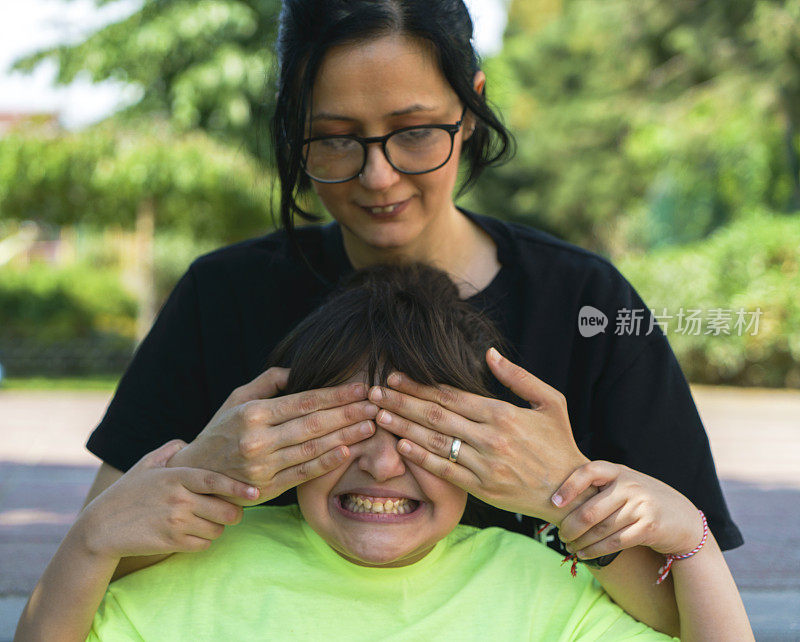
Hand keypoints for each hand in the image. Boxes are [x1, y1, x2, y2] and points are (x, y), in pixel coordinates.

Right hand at [78, 440, 256, 559]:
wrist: (101, 527)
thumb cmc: (128, 492)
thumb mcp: (146, 463)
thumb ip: (171, 449)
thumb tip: (189, 442)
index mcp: (177, 476)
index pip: (216, 481)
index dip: (238, 487)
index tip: (255, 492)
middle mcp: (179, 499)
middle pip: (226, 511)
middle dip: (233, 512)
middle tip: (229, 511)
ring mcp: (176, 522)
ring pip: (217, 529)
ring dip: (217, 527)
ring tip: (205, 521)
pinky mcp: (172, 543)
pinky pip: (204, 544)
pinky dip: (204, 541)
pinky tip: (193, 533)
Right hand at [167, 367, 378, 504]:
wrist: (195, 475)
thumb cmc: (221, 430)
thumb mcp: (237, 398)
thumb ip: (268, 382)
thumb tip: (298, 369)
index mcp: (252, 413)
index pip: (303, 401)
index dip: (335, 394)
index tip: (361, 387)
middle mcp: (258, 439)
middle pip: (313, 424)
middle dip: (349, 413)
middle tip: (376, 403)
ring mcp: (263, 466)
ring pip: (313, 448)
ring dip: (346, 436)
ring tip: (371, 425)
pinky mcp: (268, 488)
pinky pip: (303, 473)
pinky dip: (327, 463)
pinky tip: (347, 452)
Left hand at [368, 347, 589, 523]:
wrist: (571, 491)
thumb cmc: (560, 443)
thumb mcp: (551, 402)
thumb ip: (519, 378)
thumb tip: (489, 354)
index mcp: (503, 414)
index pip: (451, 395)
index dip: (419, 385)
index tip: (394, 377)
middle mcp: (491, 438)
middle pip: (436, 415)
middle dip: (401, 402)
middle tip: (373, 392)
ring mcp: (485, 465)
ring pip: (436, 442)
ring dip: (404, 428)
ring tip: (379, 416)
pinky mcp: (482, 489)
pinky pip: (445, 471)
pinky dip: (422, 459)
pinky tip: (401, 447)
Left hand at [554, 460, 703, 557]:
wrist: (685, 520)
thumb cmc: (644, 501)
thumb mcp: (626, 484)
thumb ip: (602, 485)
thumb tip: (559, 500)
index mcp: (619, 471)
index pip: (589, 472)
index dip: (568, 487)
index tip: (554, 502)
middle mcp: (630, 486)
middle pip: (590, 511)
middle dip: (570, 527)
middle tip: (560, 535)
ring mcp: (641, 507)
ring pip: (600, 530)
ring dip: (581, 542)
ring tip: (569, 546)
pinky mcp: (648, 528)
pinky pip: (614, 543)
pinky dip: (595, 551)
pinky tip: (584, 554)